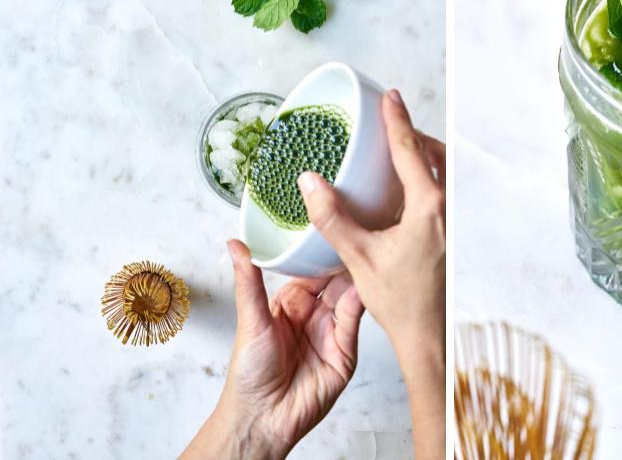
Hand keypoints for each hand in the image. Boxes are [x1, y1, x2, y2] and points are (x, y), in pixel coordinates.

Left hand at [180, 241, 363, 459]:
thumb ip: (249, 281)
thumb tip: (237, 245)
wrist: (261, 418)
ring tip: (359, 258)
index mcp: (291, 304)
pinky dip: (358, 306)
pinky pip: (354, 324)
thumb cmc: (249, 375)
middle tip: (352, 237)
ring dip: (355, 280)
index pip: (312, 271)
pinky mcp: (345, 353)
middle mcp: (314, 316)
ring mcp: (331, 333)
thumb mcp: (250, 320)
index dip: (321, 253)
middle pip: (335, 282)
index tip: (330, 228)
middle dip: (344, 263)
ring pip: (349, 299)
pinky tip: (359, 291)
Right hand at [298, 89, 444, 458]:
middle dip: (414, 136)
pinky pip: (446, 191)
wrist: (431, 337)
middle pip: (436, 155)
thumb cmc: (400, 303)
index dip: (397, 120)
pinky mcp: (455, 233)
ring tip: (397, 155)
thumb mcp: (359, 257)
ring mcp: (456, 221)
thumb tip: (310, 183)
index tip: (389, 96)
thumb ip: (333, 218)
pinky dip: (430, 179)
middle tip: (390, 126)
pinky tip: (406, 193)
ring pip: (445, 173)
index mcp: (429, 207)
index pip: (411, 151)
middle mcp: (449, 209)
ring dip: (424, 157)